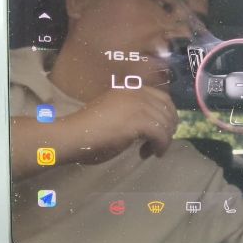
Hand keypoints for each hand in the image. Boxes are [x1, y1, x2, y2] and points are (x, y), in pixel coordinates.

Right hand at [62, 87, 177, 163]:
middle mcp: (137, 93)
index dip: (167, 116)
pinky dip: (160, 146)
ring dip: (163, 140)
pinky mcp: (139, 121)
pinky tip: (150, 154)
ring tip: (150, 151)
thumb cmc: (88, 129)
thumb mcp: (114, 113)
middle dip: (167, 129)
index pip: (163, 99)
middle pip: (168, 110)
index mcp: (131, 89)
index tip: (161, 132)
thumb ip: (132, 114)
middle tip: (158, 144)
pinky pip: (161, 134)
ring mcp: (139, 105)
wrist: (73, 135)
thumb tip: (150, 126)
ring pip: (166, 124)